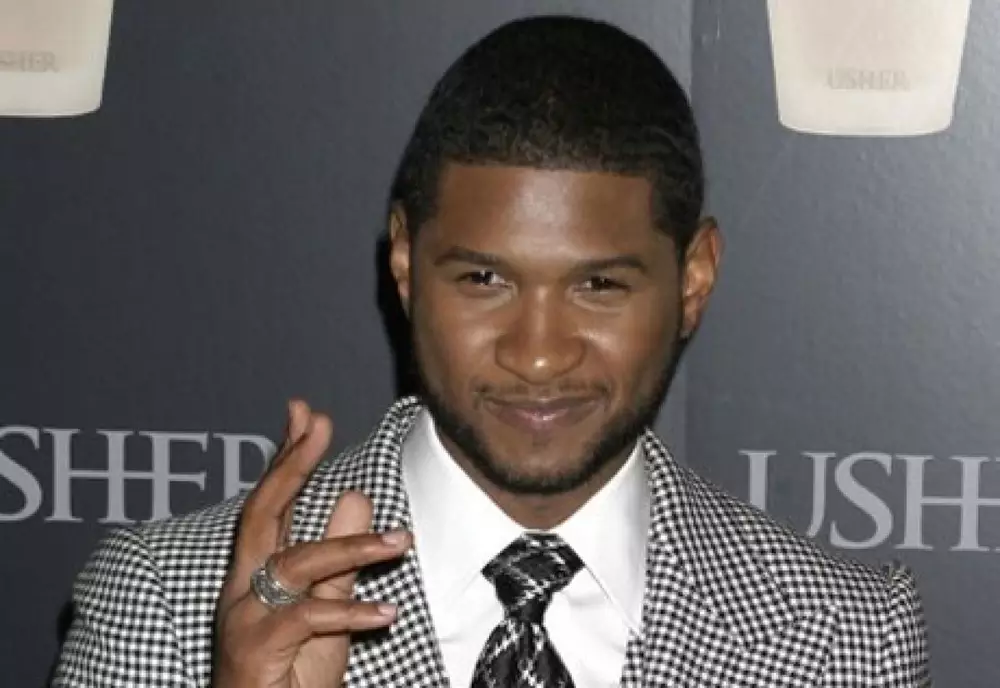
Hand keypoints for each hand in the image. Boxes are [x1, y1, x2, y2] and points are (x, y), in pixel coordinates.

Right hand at [214, 400, 412, 687]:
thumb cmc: (294, 675)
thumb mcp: (328, 609)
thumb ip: (341, 558)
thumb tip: (356, 495)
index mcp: (256, 574)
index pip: (271, 504)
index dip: (287, 456)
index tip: (304, 412)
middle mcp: (241, 588)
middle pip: (262, 513)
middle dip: (291, 464)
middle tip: (317, 423)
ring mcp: (243, 618)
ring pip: (296, 563)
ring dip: (352, 547)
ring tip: (402, 542)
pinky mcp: (256, 649)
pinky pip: (306, 617)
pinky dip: (350, 612)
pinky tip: (386, 614)